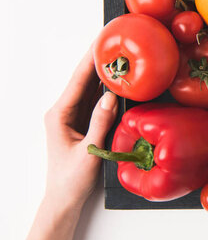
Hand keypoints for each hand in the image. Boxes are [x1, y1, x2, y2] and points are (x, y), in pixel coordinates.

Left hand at [43, 48, 117, 209]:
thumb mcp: (89, 152)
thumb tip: (111, 97)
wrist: (64, 198)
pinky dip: (106, 89)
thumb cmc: (71, 179)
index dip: (89, 60)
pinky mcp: (81, 122)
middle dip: (98, 60)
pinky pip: (95, 100)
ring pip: (90, 88)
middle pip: (83, 79)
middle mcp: (63, 111)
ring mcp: (72, 116)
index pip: (78, 81)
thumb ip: (100, 123)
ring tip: (118, 55)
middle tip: (113, 41)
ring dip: (103, 72)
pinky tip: (117, 80)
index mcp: (59, 115)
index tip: (100, 42)